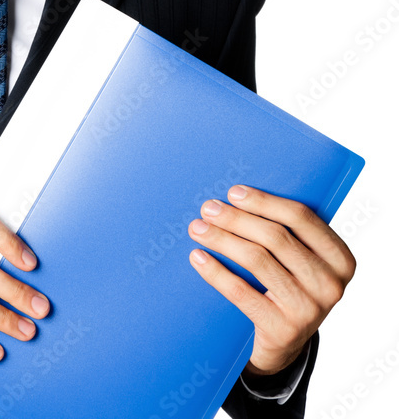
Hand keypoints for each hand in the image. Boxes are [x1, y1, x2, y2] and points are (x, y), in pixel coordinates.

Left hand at [188, 185, 355, 375]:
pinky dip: (216, 272)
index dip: (264, 202)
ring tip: (198, 229)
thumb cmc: (289, 286)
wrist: (285, 344)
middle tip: (208, 209)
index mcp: (340, 258)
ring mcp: (308, 310)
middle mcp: (330, 284)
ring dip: (221, 239)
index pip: (301, 218)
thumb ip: (287, 231)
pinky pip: (241, 292)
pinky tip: (198, 258)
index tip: (233, 193)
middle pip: (275, 237)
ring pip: (257, 260)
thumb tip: (238, 195)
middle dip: (236, 218)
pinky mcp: (283, 330)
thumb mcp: (301, 260)